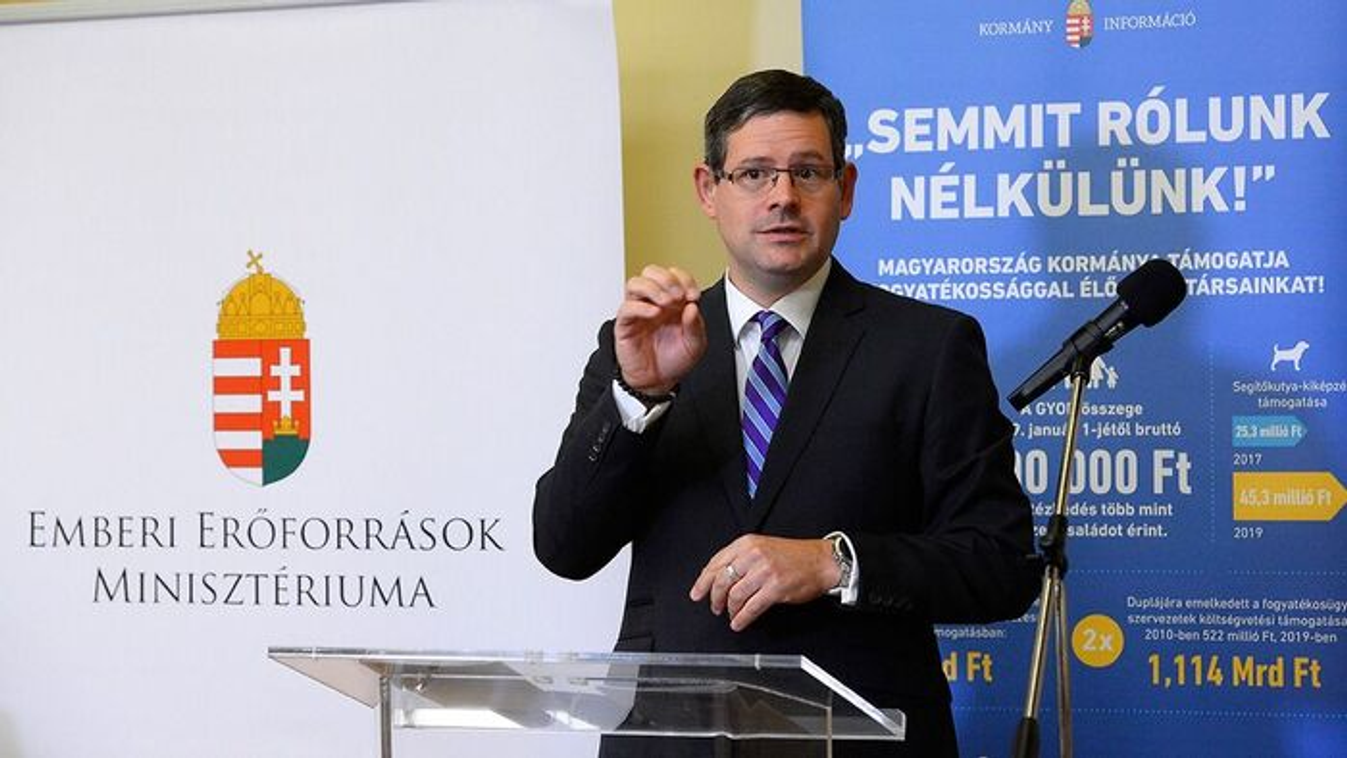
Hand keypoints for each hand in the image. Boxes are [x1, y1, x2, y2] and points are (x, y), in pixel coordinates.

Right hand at [614, 265, 706, 393]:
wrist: (658, 381)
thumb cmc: (674, 360)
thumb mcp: (695, 344)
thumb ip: (695, 325)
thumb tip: (692, 307)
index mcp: (672, 301)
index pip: (673, 275)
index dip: (684, 279)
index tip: (693, 296)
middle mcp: (653, 302)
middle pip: (651, 271)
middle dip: (667, 279)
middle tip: (678, 296)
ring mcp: (638, 311)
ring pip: (635, 283)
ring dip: (652, 288)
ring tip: (666, 303)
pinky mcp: (625, 324)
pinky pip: (627, 307)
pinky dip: (641, 307)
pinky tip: (654, 313)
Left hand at [689, 534, 839, 631]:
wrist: (822, 561)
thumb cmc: (795, 556)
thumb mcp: (763, 547)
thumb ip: (741, 558)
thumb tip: (719, 577)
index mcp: (747, 543)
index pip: (716, 563)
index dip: (703, 581)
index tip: (697, 593)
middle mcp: (753, 555)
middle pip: (722, 580)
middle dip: (714, 598)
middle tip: (714, 607)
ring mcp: (764, 572)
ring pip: (735, 595)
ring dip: (730, 609)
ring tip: (731, 615)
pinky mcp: (775, 588)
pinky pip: (751, 607)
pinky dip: (742, 618)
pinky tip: (739, 623)